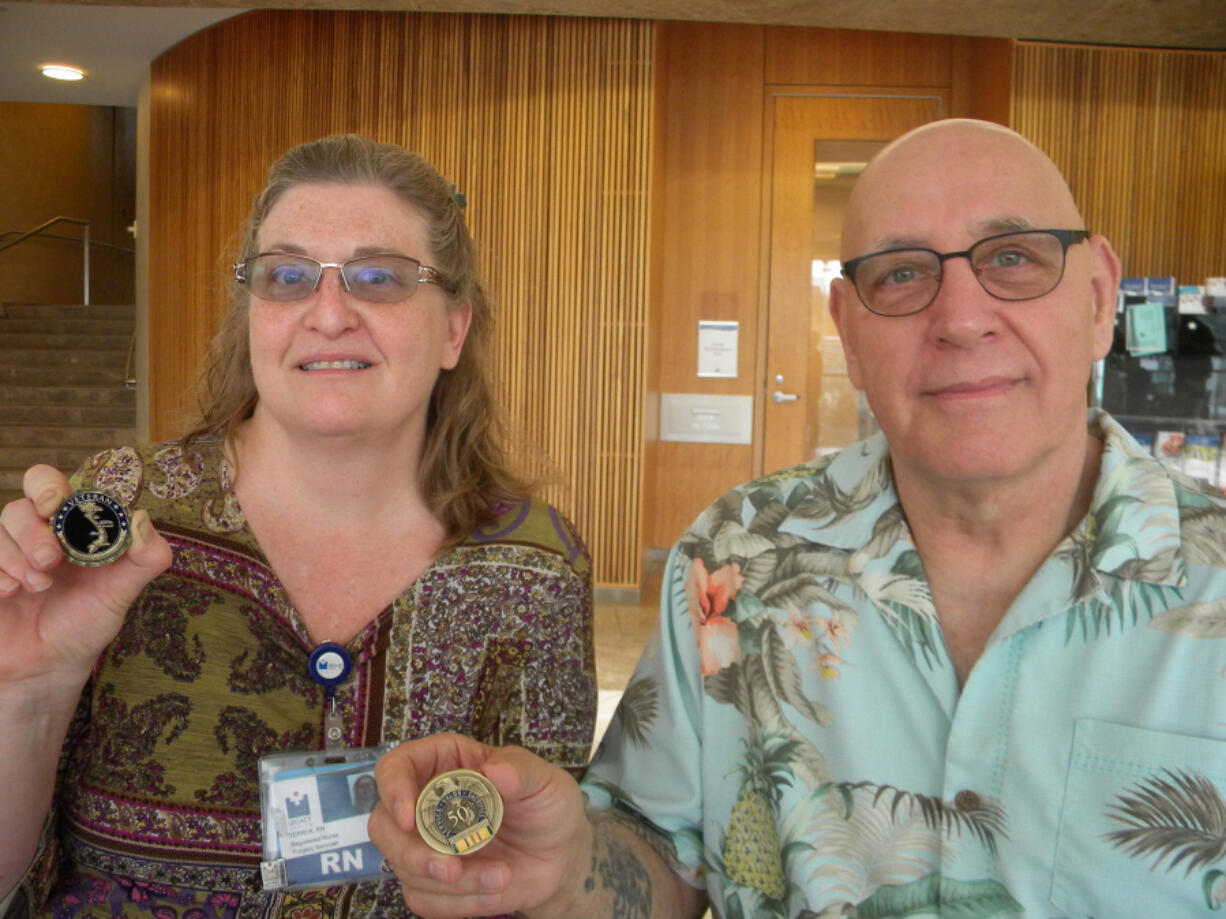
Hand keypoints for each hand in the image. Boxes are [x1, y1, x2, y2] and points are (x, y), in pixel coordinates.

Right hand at [0, 464, 173, 691]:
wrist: (48, 666)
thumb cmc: (86, 622)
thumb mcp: (122, 593)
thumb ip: (145, 558)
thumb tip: (142, 518)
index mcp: (68, 527)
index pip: (47, 484)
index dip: (46, 486)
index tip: (54, 505)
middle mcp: (33, 535)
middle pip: (18, 508)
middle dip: (32, 531)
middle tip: (50, 560)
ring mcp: (5, 555)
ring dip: (16, 558)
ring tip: (38, 587)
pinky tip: (10, 594)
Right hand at [370, 734, 591, 918]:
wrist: (561, 856)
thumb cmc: (547, 806)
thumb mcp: (545, 781)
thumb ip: (521, 772)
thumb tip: (494, 770)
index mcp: (446, 763)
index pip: (397, 766)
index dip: (393, 789)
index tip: (408, 817)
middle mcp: (426, 802)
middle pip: (383, 825)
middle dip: (413, 854)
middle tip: (452, 869)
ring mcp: (426, 844)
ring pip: (404, 868)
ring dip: (452, 884)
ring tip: (501, 878)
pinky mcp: (433, 882)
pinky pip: (423, 899)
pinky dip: (459, 904)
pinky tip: (493, 892)